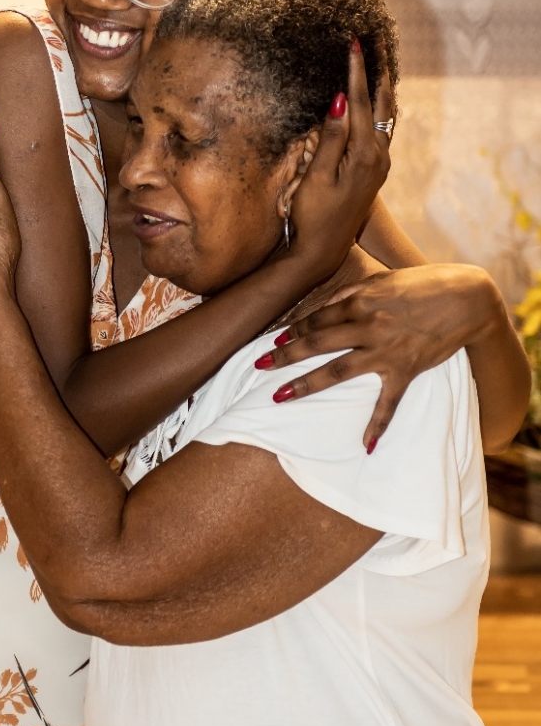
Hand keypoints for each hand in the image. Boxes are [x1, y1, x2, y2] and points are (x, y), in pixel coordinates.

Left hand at [256, 264, 498, 448]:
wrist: (468, 299)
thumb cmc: (424, 284)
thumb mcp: (384, 279)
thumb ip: (352, 294)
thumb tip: (323, 306)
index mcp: (361, 301)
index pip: (317, 318)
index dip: (293, 330)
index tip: (273, 341)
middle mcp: (368, 326)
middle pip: (317, 343)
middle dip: (285, 356)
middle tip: (259, 367)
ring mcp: (386, 350)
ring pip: (337, 370)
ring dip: (306, 385)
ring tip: (280, 397)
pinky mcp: (406, 369)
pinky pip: (388, 402)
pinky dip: (377, 425)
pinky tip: (365, 445)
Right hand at [290, 41, 391, 279]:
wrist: (322, 250)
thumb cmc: (312, 215)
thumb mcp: (316, 176)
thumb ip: (332, 137)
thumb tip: (342, 99)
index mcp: (364, 155)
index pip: (361, 102)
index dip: (357, 70)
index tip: (354, 42)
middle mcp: (378, 157)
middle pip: (382, 103)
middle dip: (379, 69)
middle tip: (375, 38)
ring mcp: (379, 165)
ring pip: (385, 115)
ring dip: (381, 86)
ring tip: (379, 60)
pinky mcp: (373, 171)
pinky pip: (381, 128)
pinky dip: (379, 106)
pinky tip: (375, 99)